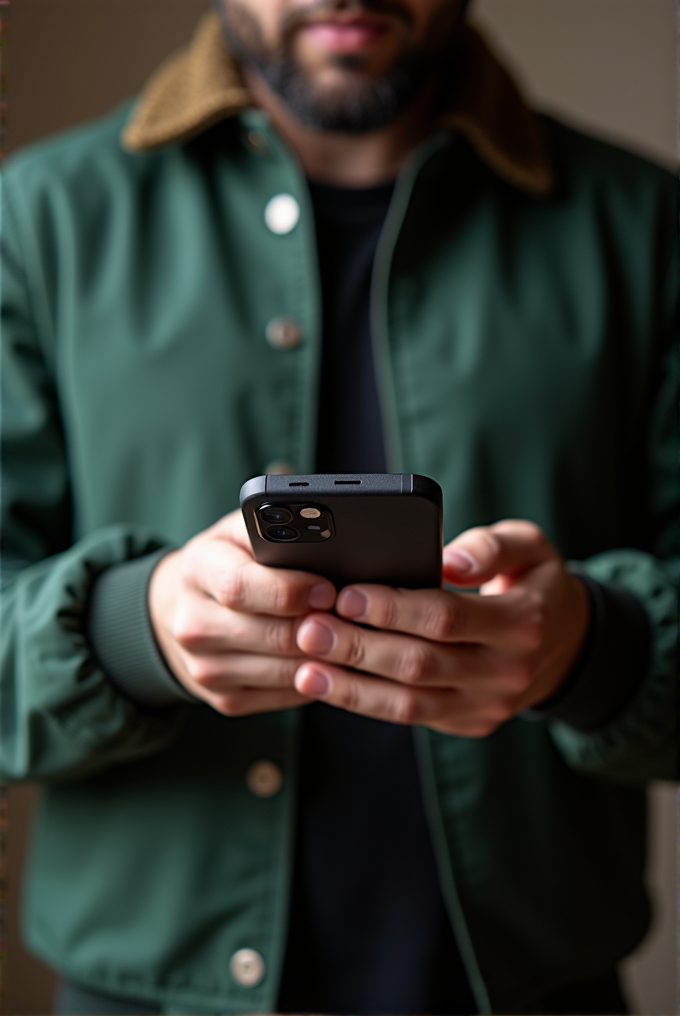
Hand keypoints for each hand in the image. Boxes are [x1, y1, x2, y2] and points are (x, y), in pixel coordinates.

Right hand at [149, 510, 335, 714]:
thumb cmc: (226, 562)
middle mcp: (193, 624)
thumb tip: (324, 545)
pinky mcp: (226, 700)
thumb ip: (272, 533)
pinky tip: (327, 659)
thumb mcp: (240, 532)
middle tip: (352, 616)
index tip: (326, 589)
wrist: (181, 609)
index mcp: (197, 571)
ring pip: (286, 670)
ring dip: (326, 656)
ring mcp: (206, 668)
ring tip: (349, 636)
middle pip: (272, 635)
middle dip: (321, 625)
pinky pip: (286, 695)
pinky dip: (316, 679)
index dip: (292, 590)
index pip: (240, 587)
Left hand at [293, 521, 589, 736]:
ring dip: (351, 686)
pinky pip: (410, 717)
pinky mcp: (467, 722)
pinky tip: (326, 684)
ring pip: (409, 704)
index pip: (447, 617)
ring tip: (304, 666)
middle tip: (308, 627)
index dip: (393, 608)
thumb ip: (492, 546)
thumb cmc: (533, 583)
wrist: (566, 644)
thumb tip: (452, 560)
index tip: (346, 594)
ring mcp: (487, 705)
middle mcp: (507, 671)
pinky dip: (364, 702)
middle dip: (358, 647)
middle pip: (421, 664)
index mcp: (523, 621)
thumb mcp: (531, 547)